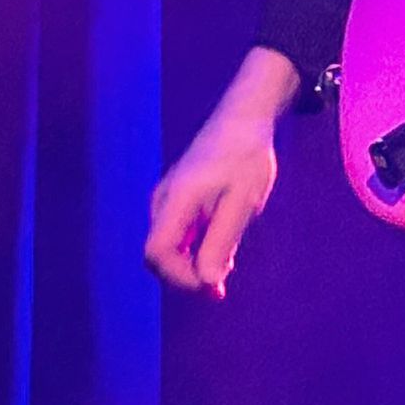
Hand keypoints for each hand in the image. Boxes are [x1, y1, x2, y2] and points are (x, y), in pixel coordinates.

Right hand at [144, 47, 295, 299]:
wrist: (243, 119)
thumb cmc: (247, 158)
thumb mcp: (242, 202)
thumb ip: (222, 242)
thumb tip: (206, 284)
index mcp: (176, 199)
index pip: (157, 253)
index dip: (180, 277)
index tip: (213, 284)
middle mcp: (163, 201)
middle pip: (160, 254)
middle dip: (188, 274)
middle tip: (223, 285)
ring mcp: (167, 200)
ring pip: (170, 247)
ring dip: (193, 263)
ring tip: (227, 264)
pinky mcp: (176, 200)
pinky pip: (178, 234)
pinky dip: (196, 248)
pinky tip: (222, 247)